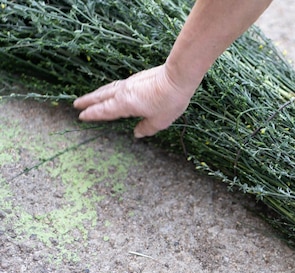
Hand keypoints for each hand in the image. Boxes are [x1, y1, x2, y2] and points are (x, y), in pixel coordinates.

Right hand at [73, 64, 194, 137]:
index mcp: (125, 104)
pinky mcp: (137, 78)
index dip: (92, 114)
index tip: (81, 116)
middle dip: (88, 101)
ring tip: (90, 97)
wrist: (178, 76)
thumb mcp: (159, 121)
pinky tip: (112, 90)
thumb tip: (137, 133)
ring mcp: (130, 83)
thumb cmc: (169, 100)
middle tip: (76, 104)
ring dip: (97, 94)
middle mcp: (123, 92)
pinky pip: (117, 85)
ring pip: (108, 89)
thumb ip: (146, 128)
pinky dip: (109, 89)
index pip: (104, 111)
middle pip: (101, 97)